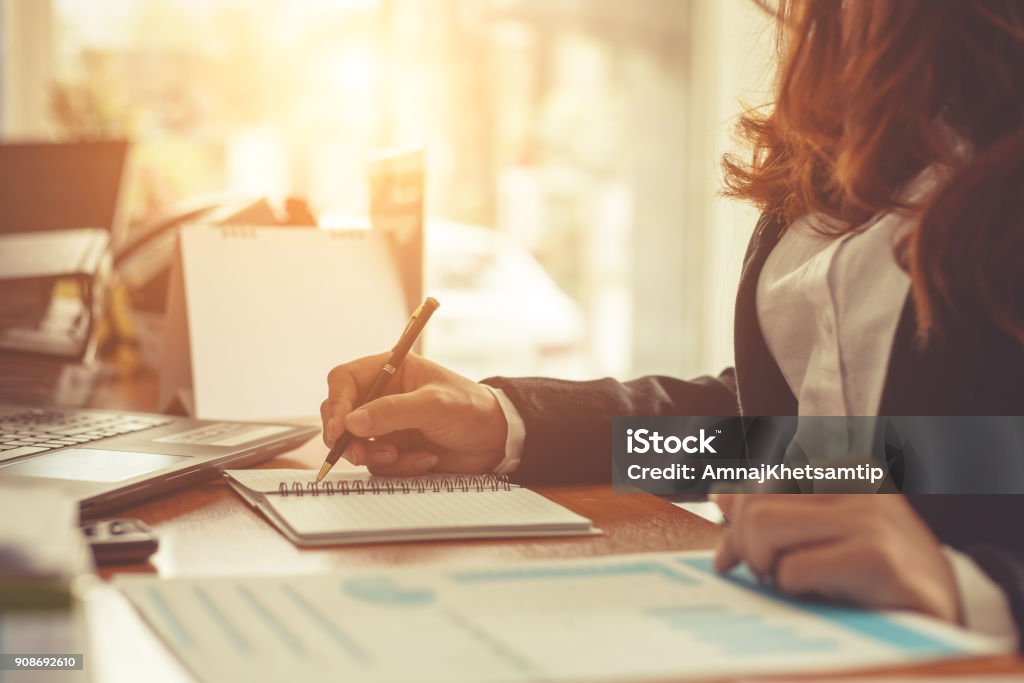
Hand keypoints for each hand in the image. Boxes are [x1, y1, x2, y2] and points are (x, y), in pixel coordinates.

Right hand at [320, 353, 507, 476]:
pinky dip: (399, 466)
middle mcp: (382, 396)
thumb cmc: (470, 409)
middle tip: (359, 455)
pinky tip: (426, 459)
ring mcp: (387, 425)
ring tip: (403, 455)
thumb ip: (393, 412)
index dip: (336, 403)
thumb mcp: (434, 405)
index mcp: (390, 370)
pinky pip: (379, 464)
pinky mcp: (395, 449)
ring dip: (377, 456)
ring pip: (357, 444)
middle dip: (348, 438)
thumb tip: (352, 423)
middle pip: (341, 414)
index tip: (339, 429)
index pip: (345, 381)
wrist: (496, 440)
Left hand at [713, 494, 961, 623]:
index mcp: (843, 470)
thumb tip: (721, 496)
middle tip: (764, 577)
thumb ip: (776, 513)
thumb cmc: (874, 576)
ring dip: (768, 568)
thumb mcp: (822, 536)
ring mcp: (870, 515)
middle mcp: (856, 481)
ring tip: (793, 585)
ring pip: (764, 527)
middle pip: (754, 506)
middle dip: (745, 549)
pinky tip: (824, 596)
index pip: (758, 487)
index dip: (734, 528)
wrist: (944, 613)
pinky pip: (793, 569)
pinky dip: (794, 590)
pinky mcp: (876, 555)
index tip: (732, 560)